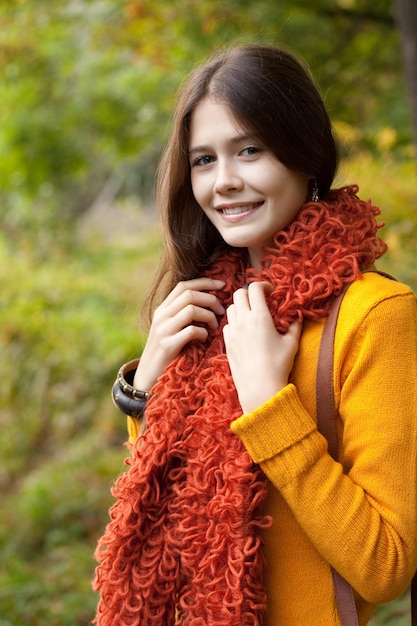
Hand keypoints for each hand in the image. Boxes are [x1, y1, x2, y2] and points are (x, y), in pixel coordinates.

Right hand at [133, 277, 224, 390]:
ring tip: (215, 326)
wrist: (148, 375)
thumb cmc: (166, 351)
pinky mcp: (168, 345)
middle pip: (190, 295)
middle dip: (211, 299)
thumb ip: (183, 315)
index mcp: (163, 309)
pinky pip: (191, 331)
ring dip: (209, 316)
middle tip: (222, 310)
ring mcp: (163, 330)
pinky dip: (203, 332)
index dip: (205, 282)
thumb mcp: (171, 328)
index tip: (222, 285)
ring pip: (191, 309)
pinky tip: (205, 339)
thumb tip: (210, 302)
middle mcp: (161, 316)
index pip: (184, 285)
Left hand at [223, 282, 301, 413]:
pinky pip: (227, 324)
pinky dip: (234, 322)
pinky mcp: (227, 343)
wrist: (259, 388)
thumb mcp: (291, 342)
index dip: (263, 285)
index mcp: (259, 316)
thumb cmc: (278, 365)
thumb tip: (297, 315)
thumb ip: (294, 324)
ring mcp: (232, 332)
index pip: (254, 288)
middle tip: (260, 301)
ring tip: (251, 315)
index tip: (270, 291)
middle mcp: (243, 321)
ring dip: (240, 306)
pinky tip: (243, 330)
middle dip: (249, 293)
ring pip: (230, 308)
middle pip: (239, 294)